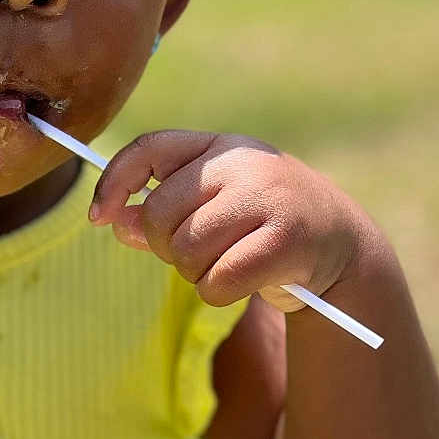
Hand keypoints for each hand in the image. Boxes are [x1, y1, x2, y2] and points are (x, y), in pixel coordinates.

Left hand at [88, 130, 370, 312]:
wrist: (339, 246)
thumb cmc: (262, 225)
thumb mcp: (213, 207)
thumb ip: (165, 213)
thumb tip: (117, 221)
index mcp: (220, 146)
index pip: (150, 148)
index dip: (115, 182)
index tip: (99, 218)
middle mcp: (243, 163)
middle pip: (160, 216)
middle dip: (168, 248)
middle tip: (203, 252)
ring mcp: (267, 198)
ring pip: (186, 252)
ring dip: (196, 274)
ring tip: (229, 263)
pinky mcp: (284, 240)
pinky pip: (216, 282)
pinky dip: (219, 292)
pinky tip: (245, 281)